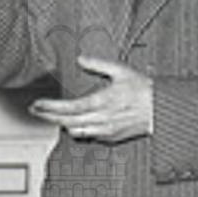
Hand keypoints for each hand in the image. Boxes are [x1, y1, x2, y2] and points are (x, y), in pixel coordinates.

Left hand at [29, 56, 153, 143]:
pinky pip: (88, 136)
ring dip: (63, 124)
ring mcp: (105, 131)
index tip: (37, 104)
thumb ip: (98, 64)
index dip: (50, 107)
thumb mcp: (121, 71)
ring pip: (75, 132)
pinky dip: (78, 130)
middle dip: (49, 116)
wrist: (161, 110)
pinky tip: (75, 123)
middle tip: (36, 111)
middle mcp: (101, 119)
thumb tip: (81, 59)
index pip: (68, 108)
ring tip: (53, 116)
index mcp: (101, 101)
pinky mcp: (111, 138)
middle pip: (66, 122)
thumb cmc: (144, 90)